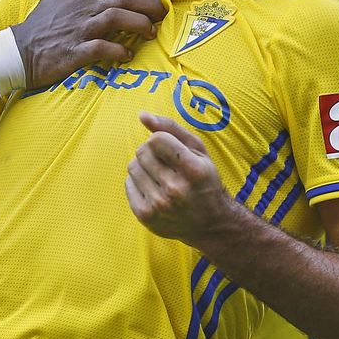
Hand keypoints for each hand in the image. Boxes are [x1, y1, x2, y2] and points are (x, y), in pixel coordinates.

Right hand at [11, 0, 166, 87]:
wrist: (17, 52)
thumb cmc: (40, 24)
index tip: (158, 0)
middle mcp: (83, 8)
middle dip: (149, 5)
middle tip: (162, 15)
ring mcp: (79, 29)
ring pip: (117, 18)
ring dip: (140, 25)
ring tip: (151, 33)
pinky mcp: (75, 51)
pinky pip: (102, 48)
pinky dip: (119, 51)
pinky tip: (128, 55)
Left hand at [126, 113, 233, 244]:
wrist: (210, 223)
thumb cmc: (204, 180)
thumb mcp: (198, 150)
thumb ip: (171, 128)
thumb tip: (142, 115)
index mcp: (193, 170)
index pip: (156, 139)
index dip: (161, 140)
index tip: (172, 150)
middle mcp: (176, 189)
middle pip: (142, 151)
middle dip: (152, 152)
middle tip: (167, 164)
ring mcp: (159, 204)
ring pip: (133, 166)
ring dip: (144, 166)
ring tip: (160, 175)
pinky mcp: (145, 215)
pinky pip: (128, 184)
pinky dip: (138, 181)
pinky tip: (154, 188)